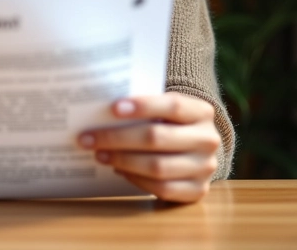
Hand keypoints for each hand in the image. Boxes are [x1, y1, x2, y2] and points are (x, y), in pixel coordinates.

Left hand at [77, 92, 220, 202]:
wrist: (197, 145)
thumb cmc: (171, 120)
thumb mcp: (166, 107)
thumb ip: (144, 106)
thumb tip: (102, 109)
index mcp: (202, 111)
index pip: (172, 106)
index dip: (143, 106)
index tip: (113, 108)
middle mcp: (207, 139)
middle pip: (157, 138)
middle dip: (117, 138)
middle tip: (88, 137)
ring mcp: (205, 167)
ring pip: (157, 166)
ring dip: (122, 160)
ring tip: (99, 154)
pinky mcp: (198, 191)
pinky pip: (162, 188)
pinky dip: (136, 179)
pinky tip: (118, 169)